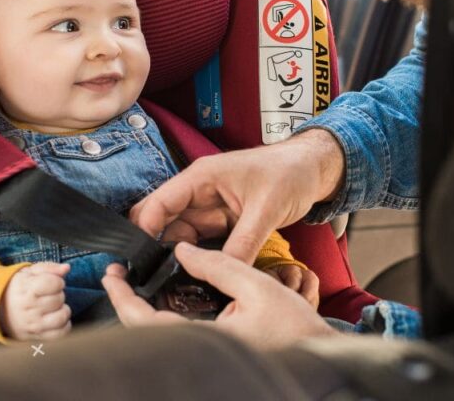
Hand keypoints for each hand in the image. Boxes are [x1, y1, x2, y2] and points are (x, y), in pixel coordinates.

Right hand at [0, 262, 71, 340]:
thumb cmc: (19, 288)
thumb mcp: (29, 272)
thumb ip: (49, 268)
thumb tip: (66, 268)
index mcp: (25, 290)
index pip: (53, 283)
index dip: (58, 281)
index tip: (52, 282)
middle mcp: (28, 309)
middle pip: (59, 299)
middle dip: (58, 294)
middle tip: (49, 295)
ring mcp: (33, 325)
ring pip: (62, 316)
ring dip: (63, 310)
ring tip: (54, 307)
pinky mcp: (37, 337)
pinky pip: (61, 333)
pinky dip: (64, 325)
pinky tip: (56, 318)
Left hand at [102, 243, 335, 347]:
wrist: (319, 355)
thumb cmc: (295, 326)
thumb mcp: (257, 285)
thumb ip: (218, 265)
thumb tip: (183, 250)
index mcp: (206, 340)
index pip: (146, 322)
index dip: (123, 298)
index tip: (112, 275)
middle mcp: (201, 352)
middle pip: (146, 332)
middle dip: (127, 302)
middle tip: (119, 275)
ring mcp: (206, 355)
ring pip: (160, 335)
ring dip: (144, 310)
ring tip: (137, 281)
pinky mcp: (214, 354)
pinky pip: (178, 337)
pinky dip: (165, 316)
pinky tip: (166, 297)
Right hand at [130, 129, 344, 263]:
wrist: (313, 170)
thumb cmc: (290, 173)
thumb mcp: (266, 210)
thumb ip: (244, 243)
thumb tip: (225, 273)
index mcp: (201, 178)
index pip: (159, 203)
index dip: (145, 231)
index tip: (140, 262)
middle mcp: (199, 192)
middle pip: (163, 222)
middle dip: (156, 248)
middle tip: (155, 279)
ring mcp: (209, 208)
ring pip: (180, 236)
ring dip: (178, 257)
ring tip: (175, 284)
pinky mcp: (222, 221)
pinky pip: (201, 243)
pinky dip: (198, 258)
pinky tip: (198, 277)